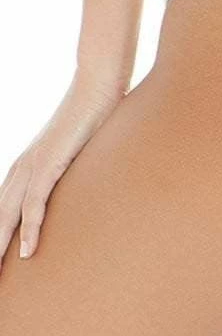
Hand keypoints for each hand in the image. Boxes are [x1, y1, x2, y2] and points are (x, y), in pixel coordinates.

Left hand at [0, 67, 126, 266]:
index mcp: (26, 166)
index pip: (2, 208)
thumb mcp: (76, 150)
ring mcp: (34, 163)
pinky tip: (27, 252)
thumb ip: (71, 170)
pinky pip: (34, 203)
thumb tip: (82, 187)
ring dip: (0, 244)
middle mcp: (23, 166)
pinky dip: (30, 228)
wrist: (98, 83)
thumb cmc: (91, 114)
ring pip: (8, 214)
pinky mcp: (49, 161)